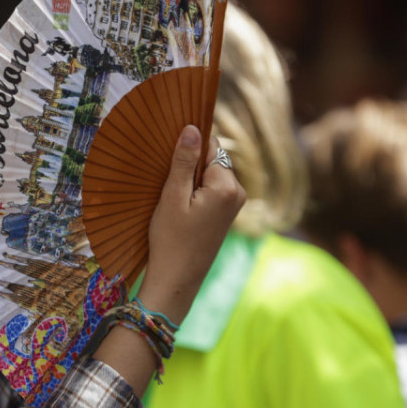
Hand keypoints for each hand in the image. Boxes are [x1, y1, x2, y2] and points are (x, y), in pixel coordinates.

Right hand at [137, 125, 244, 323]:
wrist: (177, 278)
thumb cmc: (171, 239)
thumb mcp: (172, 197)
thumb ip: (184, 161)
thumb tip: (192, 128)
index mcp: (226, 186)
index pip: (211, 146)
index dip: (190, 147)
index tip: (170, 157)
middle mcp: (237, 192)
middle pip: (213, 159)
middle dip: (191, 164)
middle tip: (168, 183)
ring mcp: (235, 204)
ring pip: (211, 174)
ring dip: (192, 178)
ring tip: (173, 198)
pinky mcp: (228, 213)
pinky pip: (213, 188)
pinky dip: (197, 190)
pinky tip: (181, 206)